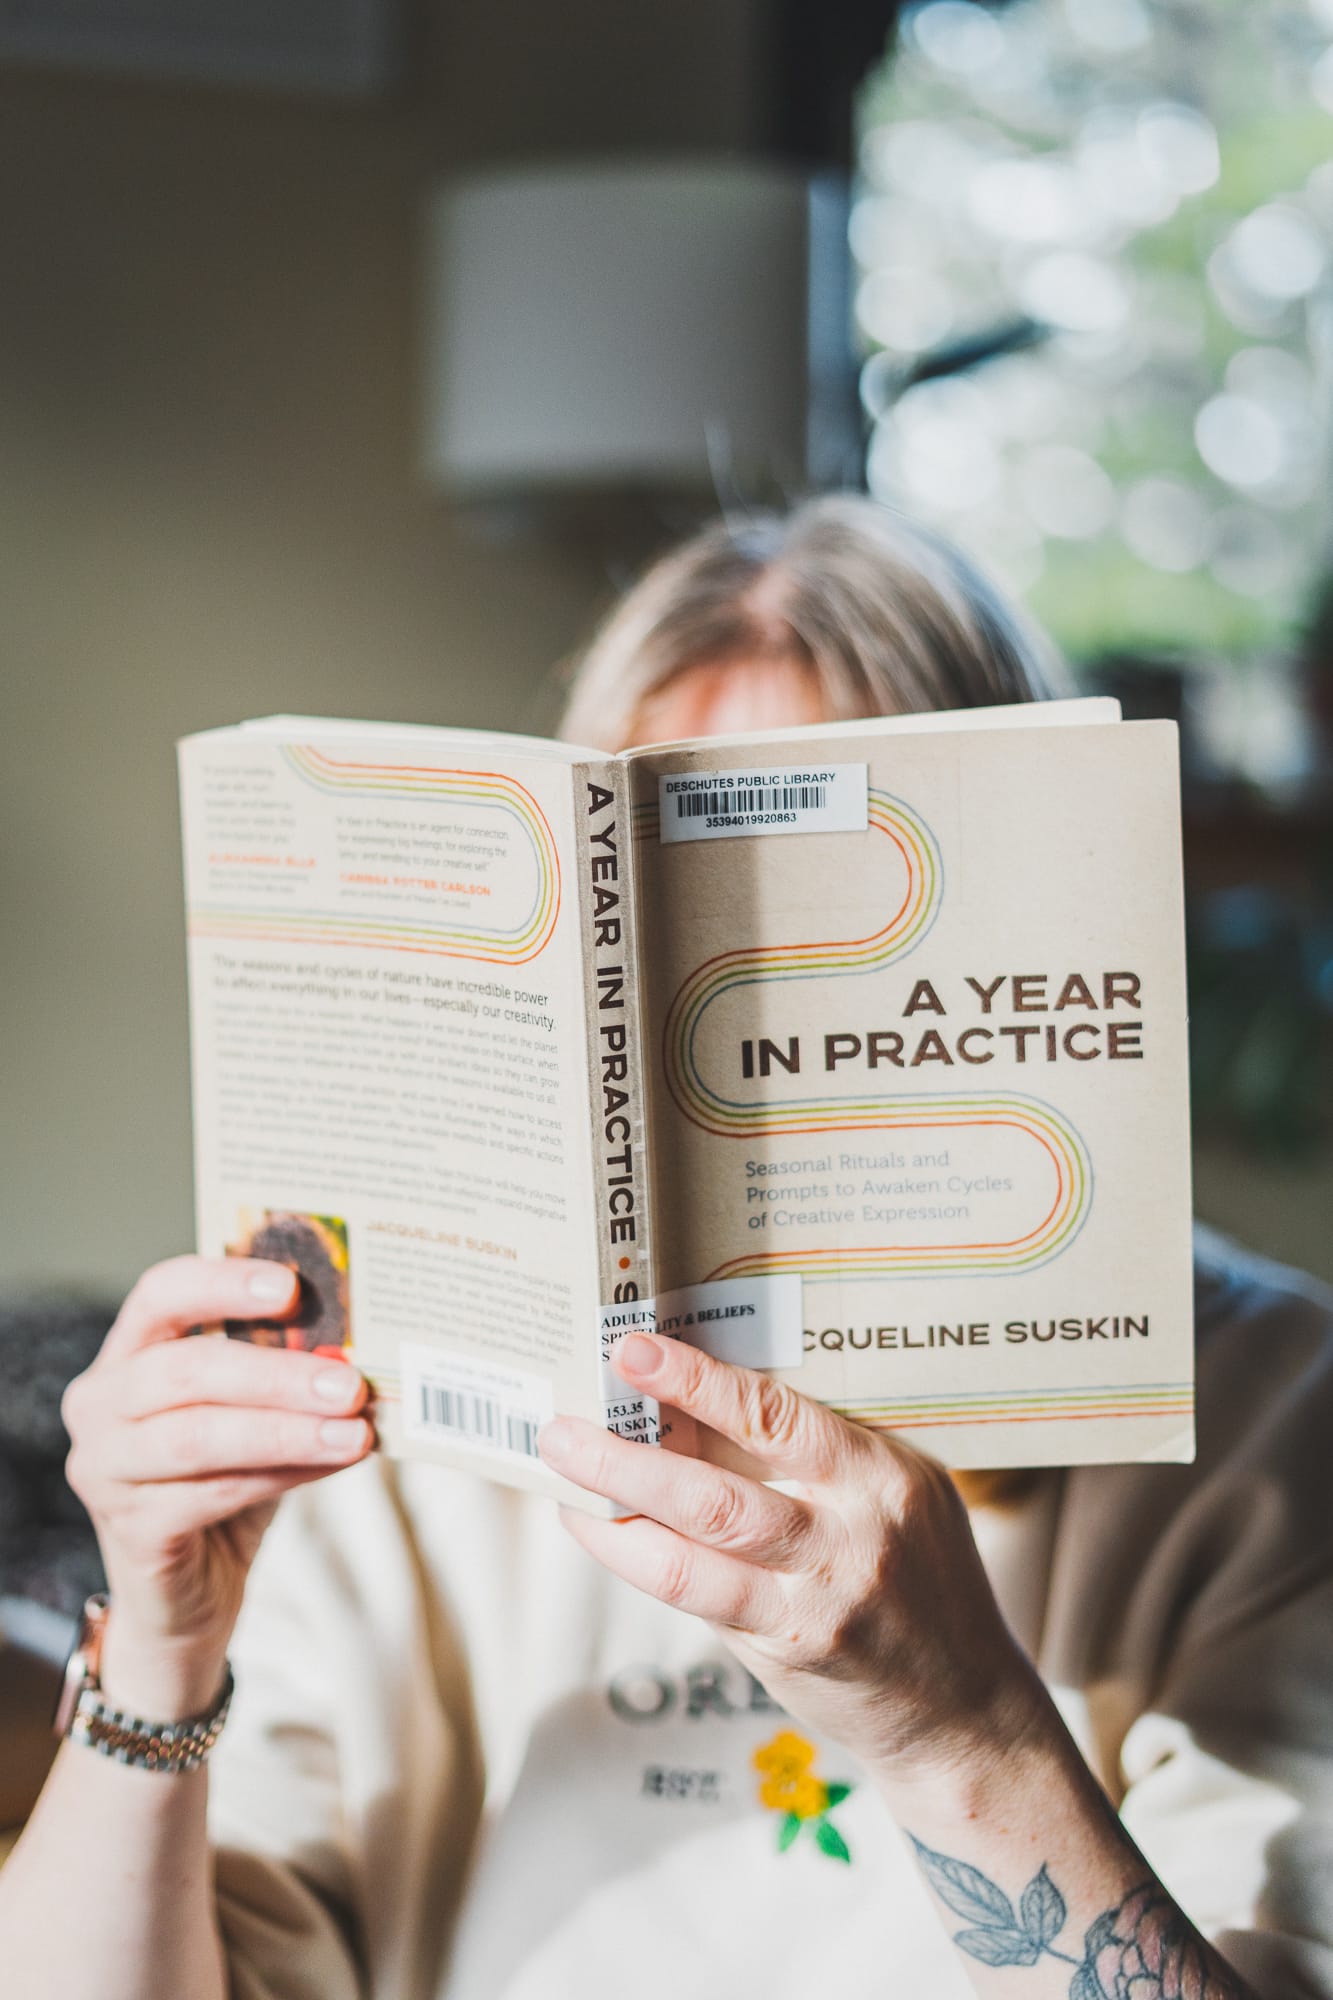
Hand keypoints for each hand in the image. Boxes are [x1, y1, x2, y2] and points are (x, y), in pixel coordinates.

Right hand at [62, 1256, 372, 1717]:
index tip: (291, 1286)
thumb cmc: (225, 1479)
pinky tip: (333, 1464)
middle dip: (275, 1373)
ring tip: (355, 1431)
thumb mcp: (252, 1413)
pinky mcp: (129, 1530)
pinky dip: (282, 1475)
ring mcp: (103, 1470)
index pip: (159, 1295)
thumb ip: (281, 1374)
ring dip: (288, 1431)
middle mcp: (99, 1404)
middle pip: (185, 1369)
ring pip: (200, 1436)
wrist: (188, 1594)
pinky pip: (213, 1494)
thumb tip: (356, 1347)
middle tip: (349, 1382)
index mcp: (126, 1355)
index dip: (222, 1282)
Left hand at [538, 1333, 1043, 1786]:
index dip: (696, 1381)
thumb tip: (706, 1399)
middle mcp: (850, 1540)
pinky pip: (696, 1599)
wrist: (963, 1711)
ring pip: (691, 1556)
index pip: (775, 1416)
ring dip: (615, 1513)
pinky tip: (601, 1532)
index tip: (632, 1351)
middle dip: (627, 1456)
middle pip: (716, 1493)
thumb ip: (822, 1453)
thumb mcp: (900, 1493)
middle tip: (563, 1427)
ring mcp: (815, 1604)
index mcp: (880, 1478)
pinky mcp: (785, 1653)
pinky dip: (638, 1562)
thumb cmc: (924, 1580)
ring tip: (564, 1475)